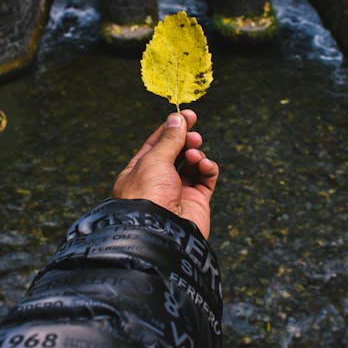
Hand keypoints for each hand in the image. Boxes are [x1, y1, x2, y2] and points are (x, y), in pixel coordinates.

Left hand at [112, 109, 218, 238]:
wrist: (160, 232)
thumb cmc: (147, 196)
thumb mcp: (154, 160)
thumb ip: (169, 139)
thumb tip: (178, 119)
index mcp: (139, 171)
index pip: (156, 144)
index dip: (171, 128)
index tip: (187, 115)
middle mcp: (158, 181)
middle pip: (176, 152)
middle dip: (186, 140)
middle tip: (193, 134)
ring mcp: (178, 192)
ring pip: (192, 164)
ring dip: (195, 153)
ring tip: (194, 154)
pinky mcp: (196, 202)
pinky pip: (206, 178)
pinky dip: (207, 168)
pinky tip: (204, 165)